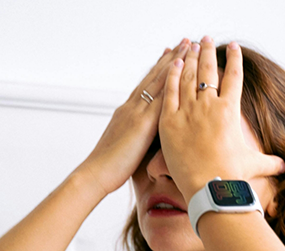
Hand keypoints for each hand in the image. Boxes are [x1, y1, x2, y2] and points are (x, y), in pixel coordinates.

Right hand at [77, 39, 190, 197]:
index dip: (159, 71)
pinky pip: (160, 97)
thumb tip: (144, 141)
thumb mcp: (124, 148)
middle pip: (153, 78)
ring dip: (174, 63)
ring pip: (158, 81)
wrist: (96, 173)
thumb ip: (136, 139)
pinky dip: (171, 81)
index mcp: (126, 114)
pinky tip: (182, 69)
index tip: (171, 56)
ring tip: (187, 46)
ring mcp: (136, 113)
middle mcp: (131, 108)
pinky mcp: (142, 123)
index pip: (145, 87)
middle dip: (170, 59)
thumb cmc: (109, 169)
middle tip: (184, 42)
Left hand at [159, 37, 284, 202]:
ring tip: (190, 46)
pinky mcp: (169, 122)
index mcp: (230, 111)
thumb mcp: (254, 165)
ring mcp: (188, 112)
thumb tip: (284, 166)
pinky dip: (172, 75)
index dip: (234, 59)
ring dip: (190, 58)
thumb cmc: (232, 177)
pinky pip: (169, 92)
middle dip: (208, 51)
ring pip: (188, 77)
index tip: (233, 47)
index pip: (234, 77)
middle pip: (209, 70)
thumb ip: (269, 162)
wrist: (210, 188)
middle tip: (207, 39)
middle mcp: (209, 106)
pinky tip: (174, 63)